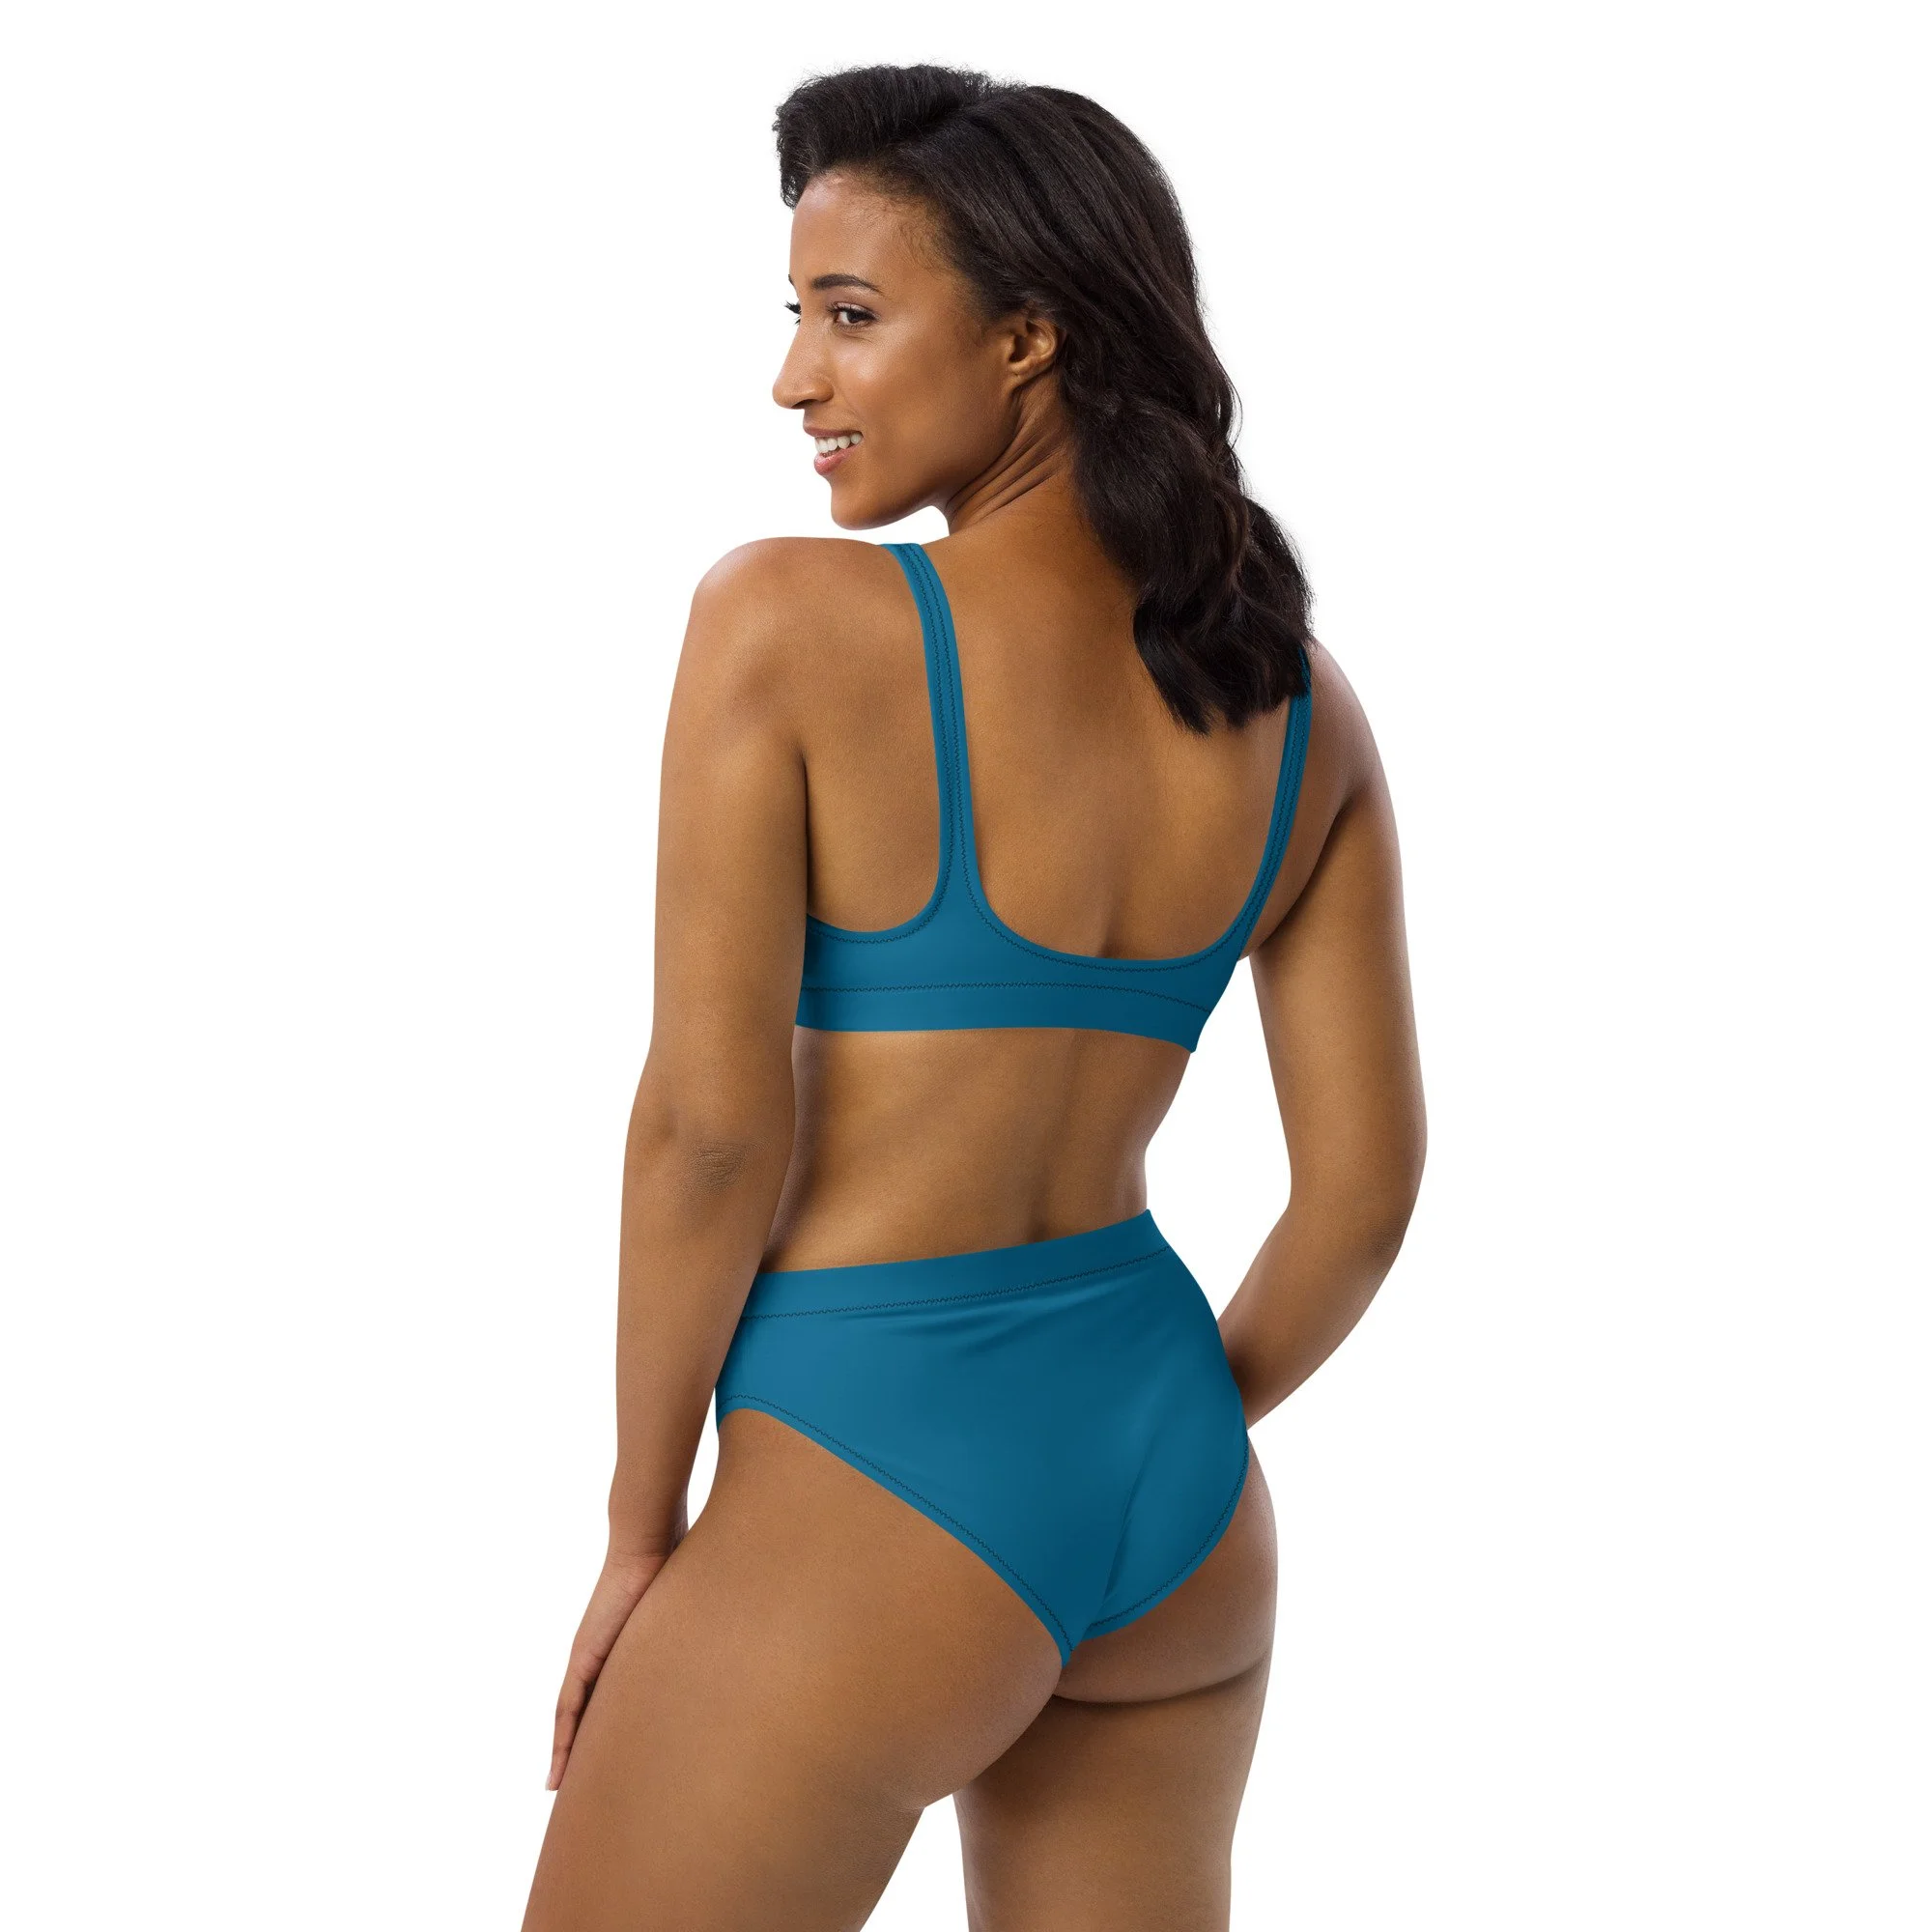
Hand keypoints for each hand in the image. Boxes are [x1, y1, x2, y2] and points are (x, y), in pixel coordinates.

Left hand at [546, 1526, 684, 1790]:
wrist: (648, 1542)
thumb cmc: (675, 1566)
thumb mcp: (685, 1612)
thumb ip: (694, 1629)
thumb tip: (730, 1640)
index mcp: (625, 1649)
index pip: (609, 1697)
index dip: (603, 1729)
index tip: (606, 1760)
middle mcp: (601, 1654)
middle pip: (585, 1712)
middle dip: (583, 1748)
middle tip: (580, 1787)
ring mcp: (588, 1655)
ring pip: (570, 1715)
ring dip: (566, 1751)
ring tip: (561, 1787)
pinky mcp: (583, 1656)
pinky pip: (567, 1707)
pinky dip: (562, 1738)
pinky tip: (560, 1766)